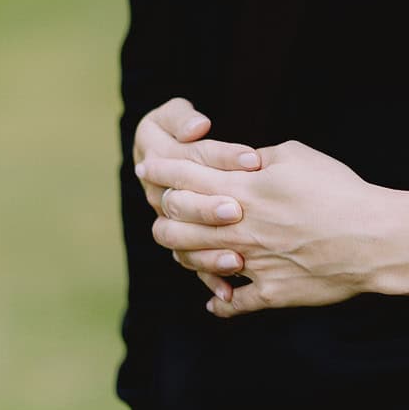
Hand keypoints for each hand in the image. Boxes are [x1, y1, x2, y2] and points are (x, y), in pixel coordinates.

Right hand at [133, 97, 261, 300]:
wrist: (168, 155)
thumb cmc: (179, 126)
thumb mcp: (176, 116)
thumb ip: (182, 119)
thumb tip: (194, 126)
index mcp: (156, 160)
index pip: (189, 160)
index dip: (221, 159)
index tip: (252, 159)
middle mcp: (160, 195)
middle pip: (182, 207)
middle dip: (208, 208)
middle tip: (237, 208)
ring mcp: (172, 222)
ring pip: (182, 244)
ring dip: (208, 252)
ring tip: (238, 258)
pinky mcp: (186, 242)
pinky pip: (193, 265)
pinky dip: (210, 278)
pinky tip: (228, 293)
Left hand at [146, 140, 396, 315]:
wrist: (372, 239)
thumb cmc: (339, 190)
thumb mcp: (297, 156)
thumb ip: (258, 158)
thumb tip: (239, 161)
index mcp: (244, 189)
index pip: (185, 177)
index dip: (162, 169)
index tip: (147, 166)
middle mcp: (239, 227)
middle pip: (176, 223)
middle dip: (163, 214)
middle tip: (163, 209)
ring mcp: (251, 263)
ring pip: (194, 262)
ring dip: (183, 253)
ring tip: (183, 247)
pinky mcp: (270, 293)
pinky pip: (232, 304)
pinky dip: (220, 303)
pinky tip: (216, 299)